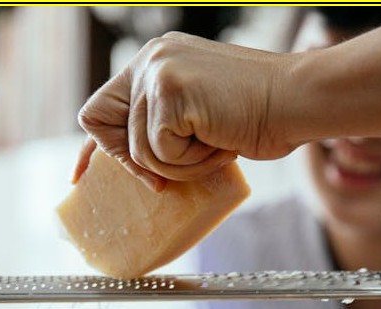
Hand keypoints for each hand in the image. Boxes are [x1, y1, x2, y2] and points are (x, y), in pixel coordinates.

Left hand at [76, 32, 298, 186]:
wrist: (298, 102)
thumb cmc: (261, 115)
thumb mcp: (199, 117)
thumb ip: (164, 126)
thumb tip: (135, 163)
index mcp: (155, 60)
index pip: (100, 108)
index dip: (92, 148)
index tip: (82, 178)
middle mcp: (150, 59)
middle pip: (104, 128)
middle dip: (134, 162)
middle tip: (172, 172)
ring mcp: (158, 73)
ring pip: (139, 150)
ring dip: (179, 165)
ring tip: (216, 143)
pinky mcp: (170, 93)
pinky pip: (159, 153)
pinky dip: (190, 162)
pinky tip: (219, 141)